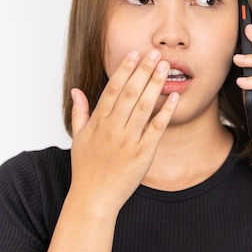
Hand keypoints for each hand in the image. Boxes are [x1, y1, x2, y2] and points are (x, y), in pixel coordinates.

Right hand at [68, 50, 178, 214]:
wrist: (94, 198)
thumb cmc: (86, 169)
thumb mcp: (78, 138)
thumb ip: (80, 112)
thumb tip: (76, 90)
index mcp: (98, 122)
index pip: (113, 89)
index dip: (124, 69)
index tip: (134, 53)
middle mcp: (113, 128)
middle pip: (130, 92)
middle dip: (143, 70)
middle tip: (155, 53)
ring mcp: (128, 140)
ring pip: (144, 106)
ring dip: (155, 84)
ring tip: (165, 67)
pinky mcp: (143, 153)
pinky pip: (157, 129)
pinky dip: (166, 112)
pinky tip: (174, 98)